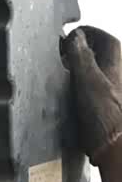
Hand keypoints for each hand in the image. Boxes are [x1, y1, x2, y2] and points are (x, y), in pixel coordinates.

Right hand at [63, 26, 121, 164]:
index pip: (108, 40)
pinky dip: (82, 87)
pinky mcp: (105, 112)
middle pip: (104, 57)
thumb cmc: (106, 117)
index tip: (76, 32)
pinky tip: (70, 94)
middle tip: (68, 49)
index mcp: (116, 67)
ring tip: (66, 69)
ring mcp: (111, 96)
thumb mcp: (88, 82)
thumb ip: (81, 57)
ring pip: (99, 74)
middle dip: (87, 49)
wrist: (116, 149)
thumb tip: (75, 36)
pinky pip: (93, 92)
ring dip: (83, 68)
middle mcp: (116, 79)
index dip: (93, 32)